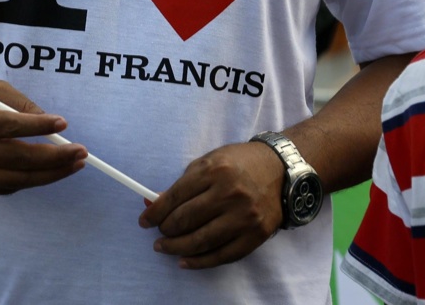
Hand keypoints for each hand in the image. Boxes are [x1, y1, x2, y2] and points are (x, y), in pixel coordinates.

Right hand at [0, 80, 86, 194]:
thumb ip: (22, 105)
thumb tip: (53, 124)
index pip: (11, 126)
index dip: (39, 126)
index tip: (63, 123)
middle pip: (20, 159)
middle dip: (56, 157)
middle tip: (81, 152)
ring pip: (19, 179)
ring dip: (52, 174)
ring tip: (75, 164)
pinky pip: (10, 186)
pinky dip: (32, 178)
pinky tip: (49, 170)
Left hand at [138, 141, 283, 268]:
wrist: (280, 170)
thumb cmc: (238, 163)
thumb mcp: (208, 163)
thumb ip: (182, 184)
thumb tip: (153, 203)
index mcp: (213, 171)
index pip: (175, 197)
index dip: (155, 212)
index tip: (144, 221)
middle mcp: (229, 194)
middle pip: (186, 220)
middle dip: (165, 230)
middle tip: (157, 234)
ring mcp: (244, 216)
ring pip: (201, 241)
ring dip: (177, 248)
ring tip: (164, 248)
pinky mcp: (255, 235)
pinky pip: (222, 255)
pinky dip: (200, 262)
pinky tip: (185, 261)